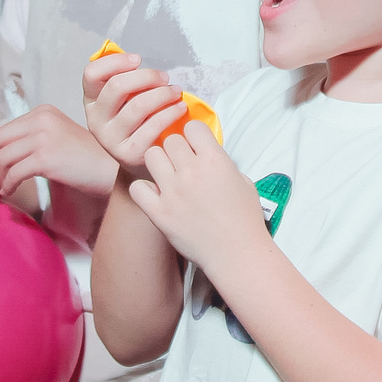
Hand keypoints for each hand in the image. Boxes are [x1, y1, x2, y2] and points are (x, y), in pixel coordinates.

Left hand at [0, 105, 116, 201]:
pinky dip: (9, 184)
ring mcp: (44, 138)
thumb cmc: (84, 159)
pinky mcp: (46, 158)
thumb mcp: (54, 140)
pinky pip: (15, 172)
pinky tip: (11, 191)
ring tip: (3, 187)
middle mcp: (42, 120)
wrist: (110, 170)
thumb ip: (25, 142)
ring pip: (4, 157)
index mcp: (43, 112)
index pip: (4, 129)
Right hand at [83, 49, 188, 175]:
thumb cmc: (135, 122)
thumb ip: (125, 81)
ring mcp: (110, 139)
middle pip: (117, 87)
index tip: (138, 59)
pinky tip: (180, 108)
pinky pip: (153, 126)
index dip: (115, 62)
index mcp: (91, 101)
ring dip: (163, 94)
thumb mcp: (123, 101)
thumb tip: (136, 60)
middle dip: (147, 76)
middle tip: (165, 77)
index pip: (91, 74)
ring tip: (176, 91)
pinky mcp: (129, 154)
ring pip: (138, 106)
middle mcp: (95, 120)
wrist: (138, 162)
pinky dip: (170, 113)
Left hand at [126, 123, 269, 279]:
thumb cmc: (244, 220)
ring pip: (151, 156)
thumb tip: (207, 155)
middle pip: (170, 140)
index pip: (192, 127)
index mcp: (215, 161)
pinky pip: (137, 188)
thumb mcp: (244, 181)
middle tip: (182, 164)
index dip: (194, 135)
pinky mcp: (159, 213)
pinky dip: (144, 190)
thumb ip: (223, 163)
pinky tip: (155, 196)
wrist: (237, 254)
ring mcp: (173, 192)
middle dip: (177, 149)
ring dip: (159, 164)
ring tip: (168, 178)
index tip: (196, 146)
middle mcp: (191, 172)